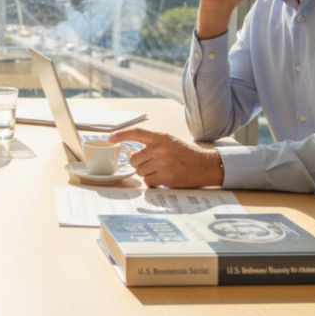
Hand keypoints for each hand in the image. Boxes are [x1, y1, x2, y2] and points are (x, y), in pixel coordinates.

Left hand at [108, 127, 223, 188]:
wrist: (204, 165)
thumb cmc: (184, 154)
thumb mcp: (169, 142)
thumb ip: (152, 144)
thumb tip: (131, 155)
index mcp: (160, 137)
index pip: (136, 133)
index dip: (121, 134)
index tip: (109, 137)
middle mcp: (160, 149)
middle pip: (134, 159)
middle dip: (139, 163)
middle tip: (152, 164)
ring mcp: (162, 164)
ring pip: (140, 172)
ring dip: (147, 173)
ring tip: (161, 170)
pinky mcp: (165, 178)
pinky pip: (148, 182)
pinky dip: (154, 182)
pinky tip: (164, 178)